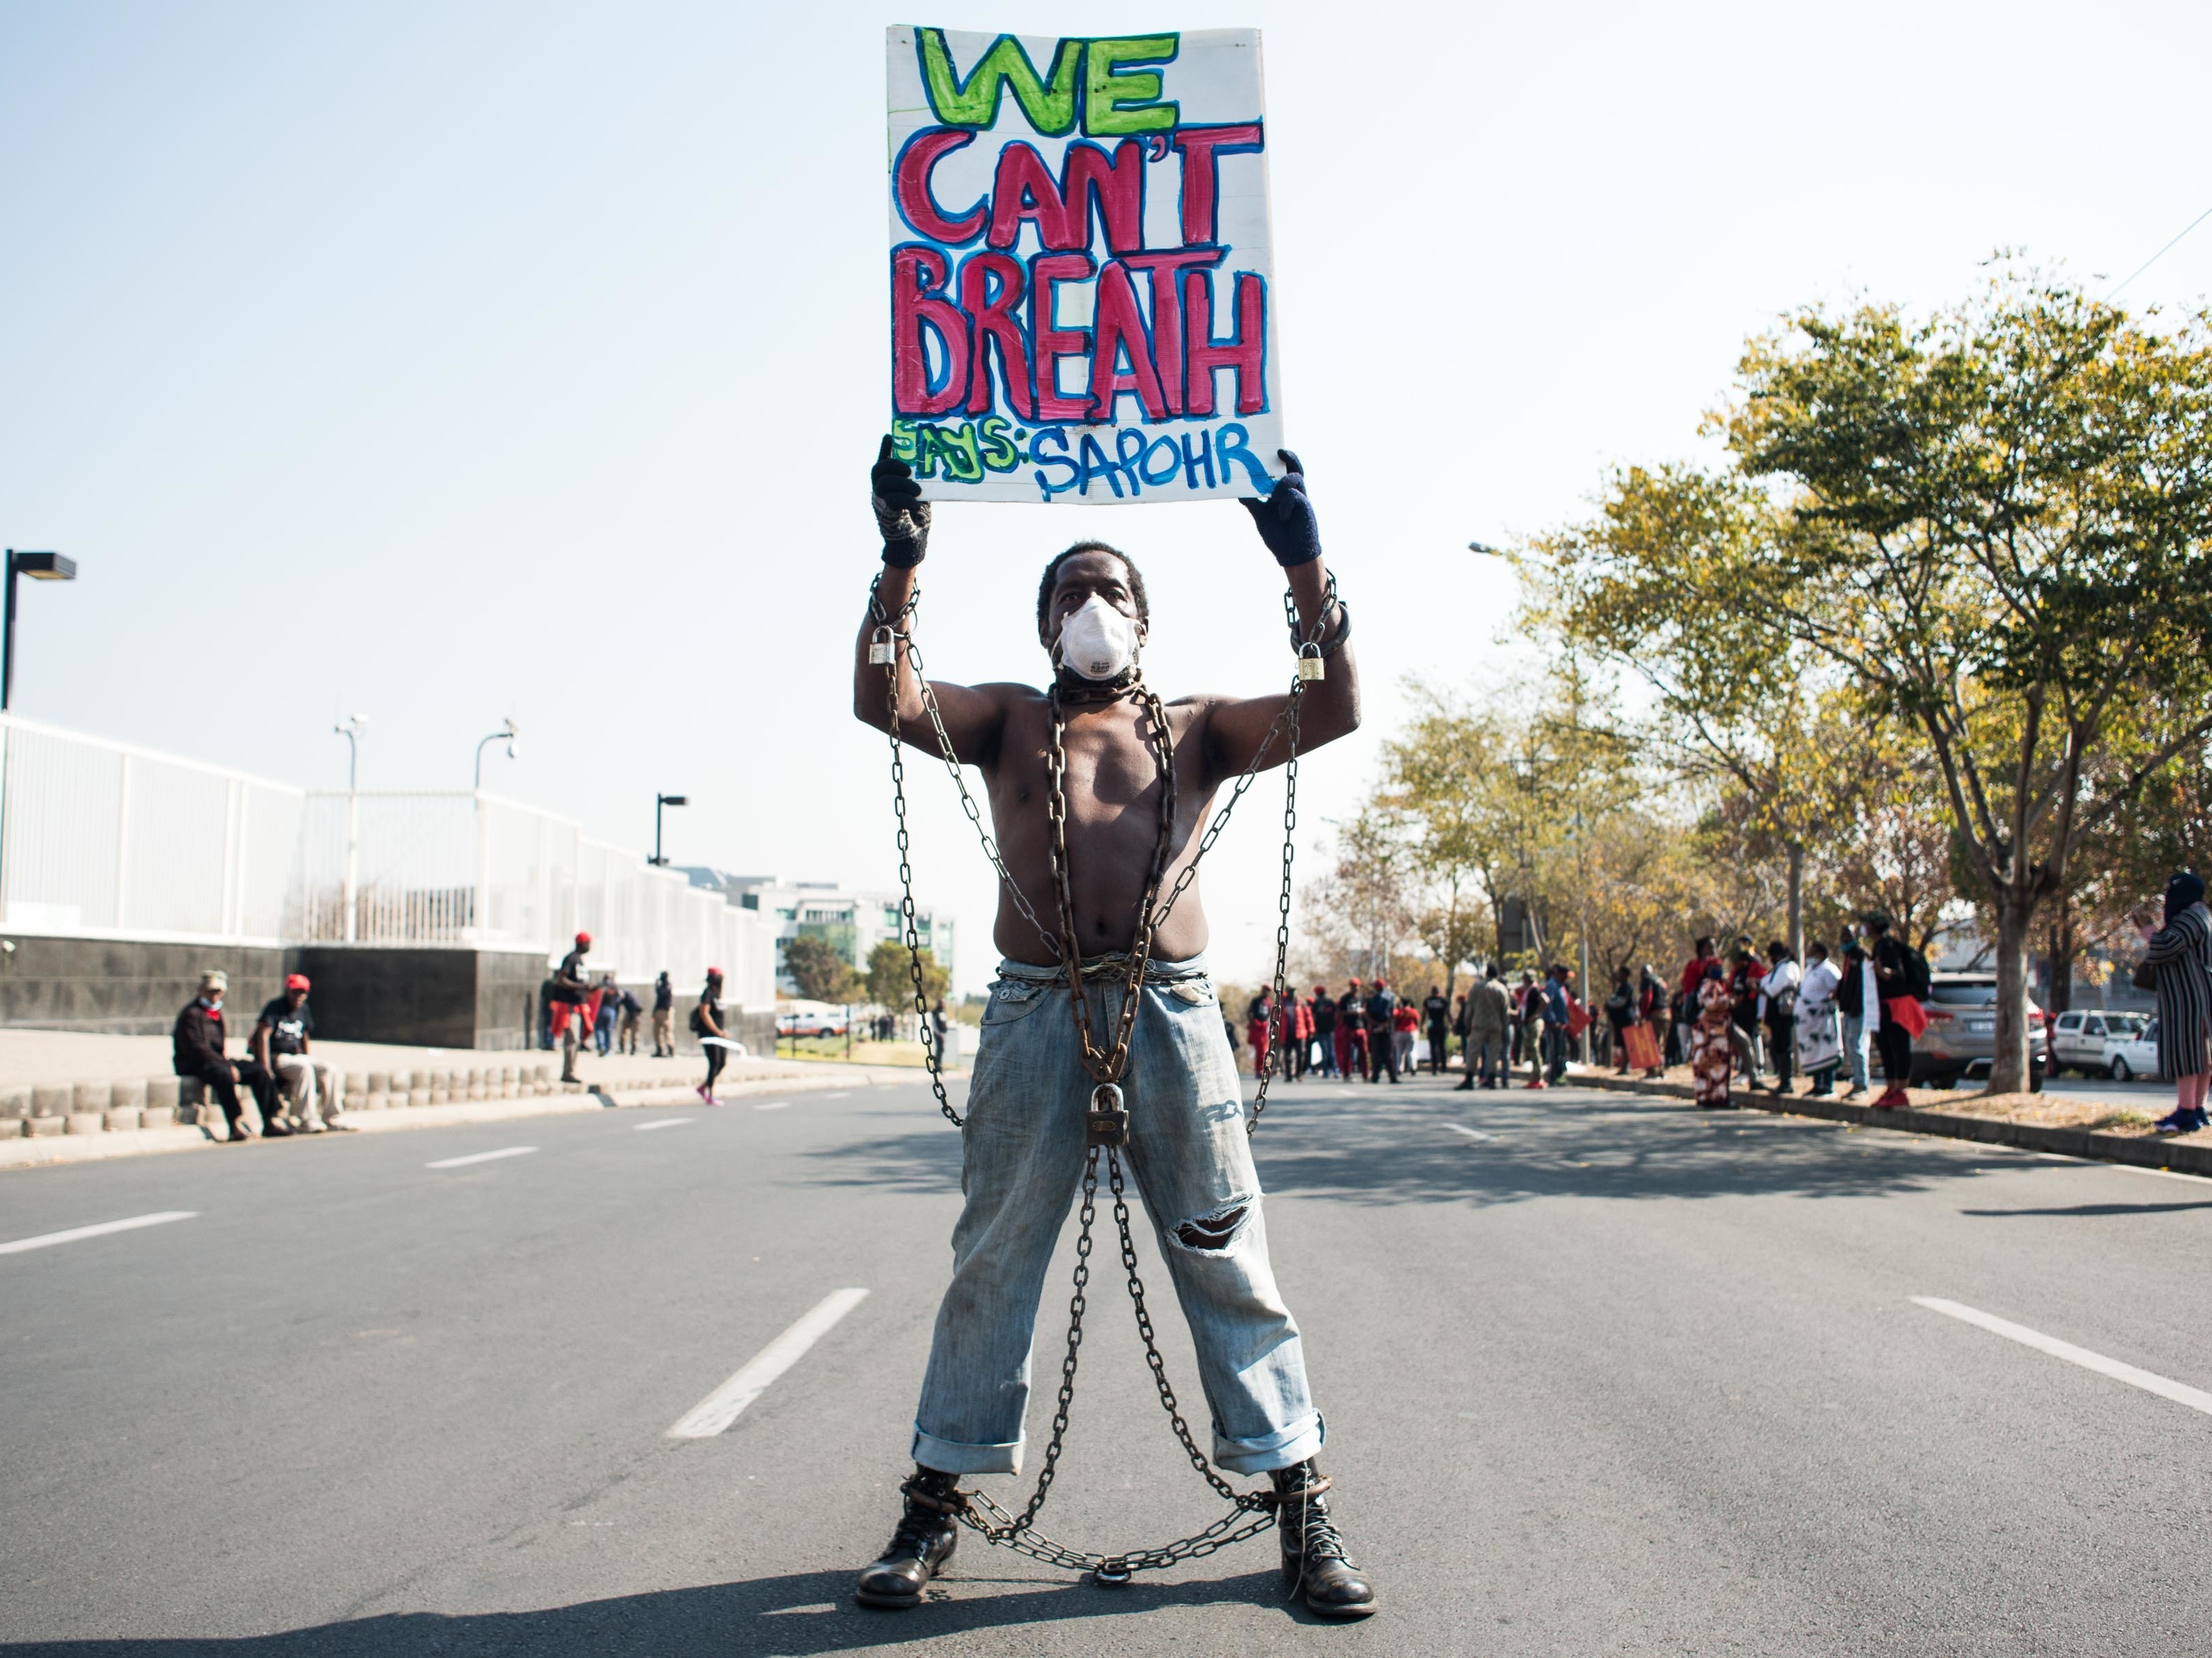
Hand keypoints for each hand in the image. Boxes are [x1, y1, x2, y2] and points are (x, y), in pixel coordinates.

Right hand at [872, 435, 930, 567]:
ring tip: (917, 489)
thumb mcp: (919, 492)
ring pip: (883, 484)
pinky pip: (892, 501)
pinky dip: (906, 500)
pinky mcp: (886, 515)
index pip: (883, 462)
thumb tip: (929, 461)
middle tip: (908, 469)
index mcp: (887, 482)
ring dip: (902, 484)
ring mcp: (880, 502)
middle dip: (893, 465)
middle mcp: (880, 490)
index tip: (890, 436)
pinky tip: (916, 503)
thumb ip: (919, 478)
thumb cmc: (917, 515)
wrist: (913, 542)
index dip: (884, 449)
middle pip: (878, 470)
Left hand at [1237, 448, 1320, 567]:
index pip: (1284, 473)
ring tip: (1273, 498)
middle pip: (1295, 469)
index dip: (1282, 461)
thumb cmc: (1279, 536)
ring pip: (1294, 478)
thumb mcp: (1261, 517)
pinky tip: (1283, 517)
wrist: (1292, 554)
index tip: (1275, 451)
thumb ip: (1253, 503)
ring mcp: (1301, 499)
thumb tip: (1240, 492)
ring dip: (1281, 485)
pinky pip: (1293, 495)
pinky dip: (1284, 504)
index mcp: (1285, 495)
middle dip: (1290, 458)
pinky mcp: (1305, 506)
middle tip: (1280, 452)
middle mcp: (1294, 494)